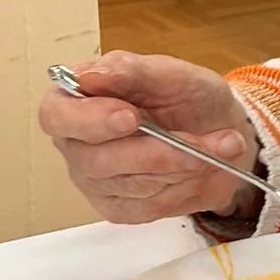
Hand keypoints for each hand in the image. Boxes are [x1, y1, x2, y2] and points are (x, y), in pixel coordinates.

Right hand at [38, 51, 259, 224]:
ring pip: (131, 184)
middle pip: (95, 160)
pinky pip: (149, 206)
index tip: (130, 117)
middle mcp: (77, 144)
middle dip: (156, 151)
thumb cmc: (188, 97)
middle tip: (200, 142)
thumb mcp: (172, 73)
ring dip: (183, 165)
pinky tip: (204, 167)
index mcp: (76, 100)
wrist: (221, 131)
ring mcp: (95, 180)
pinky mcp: (120, 208)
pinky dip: (185, 186)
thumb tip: (89, 75)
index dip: (90, 121)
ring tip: (222, 145)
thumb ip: (132, 71)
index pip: (57, 116)